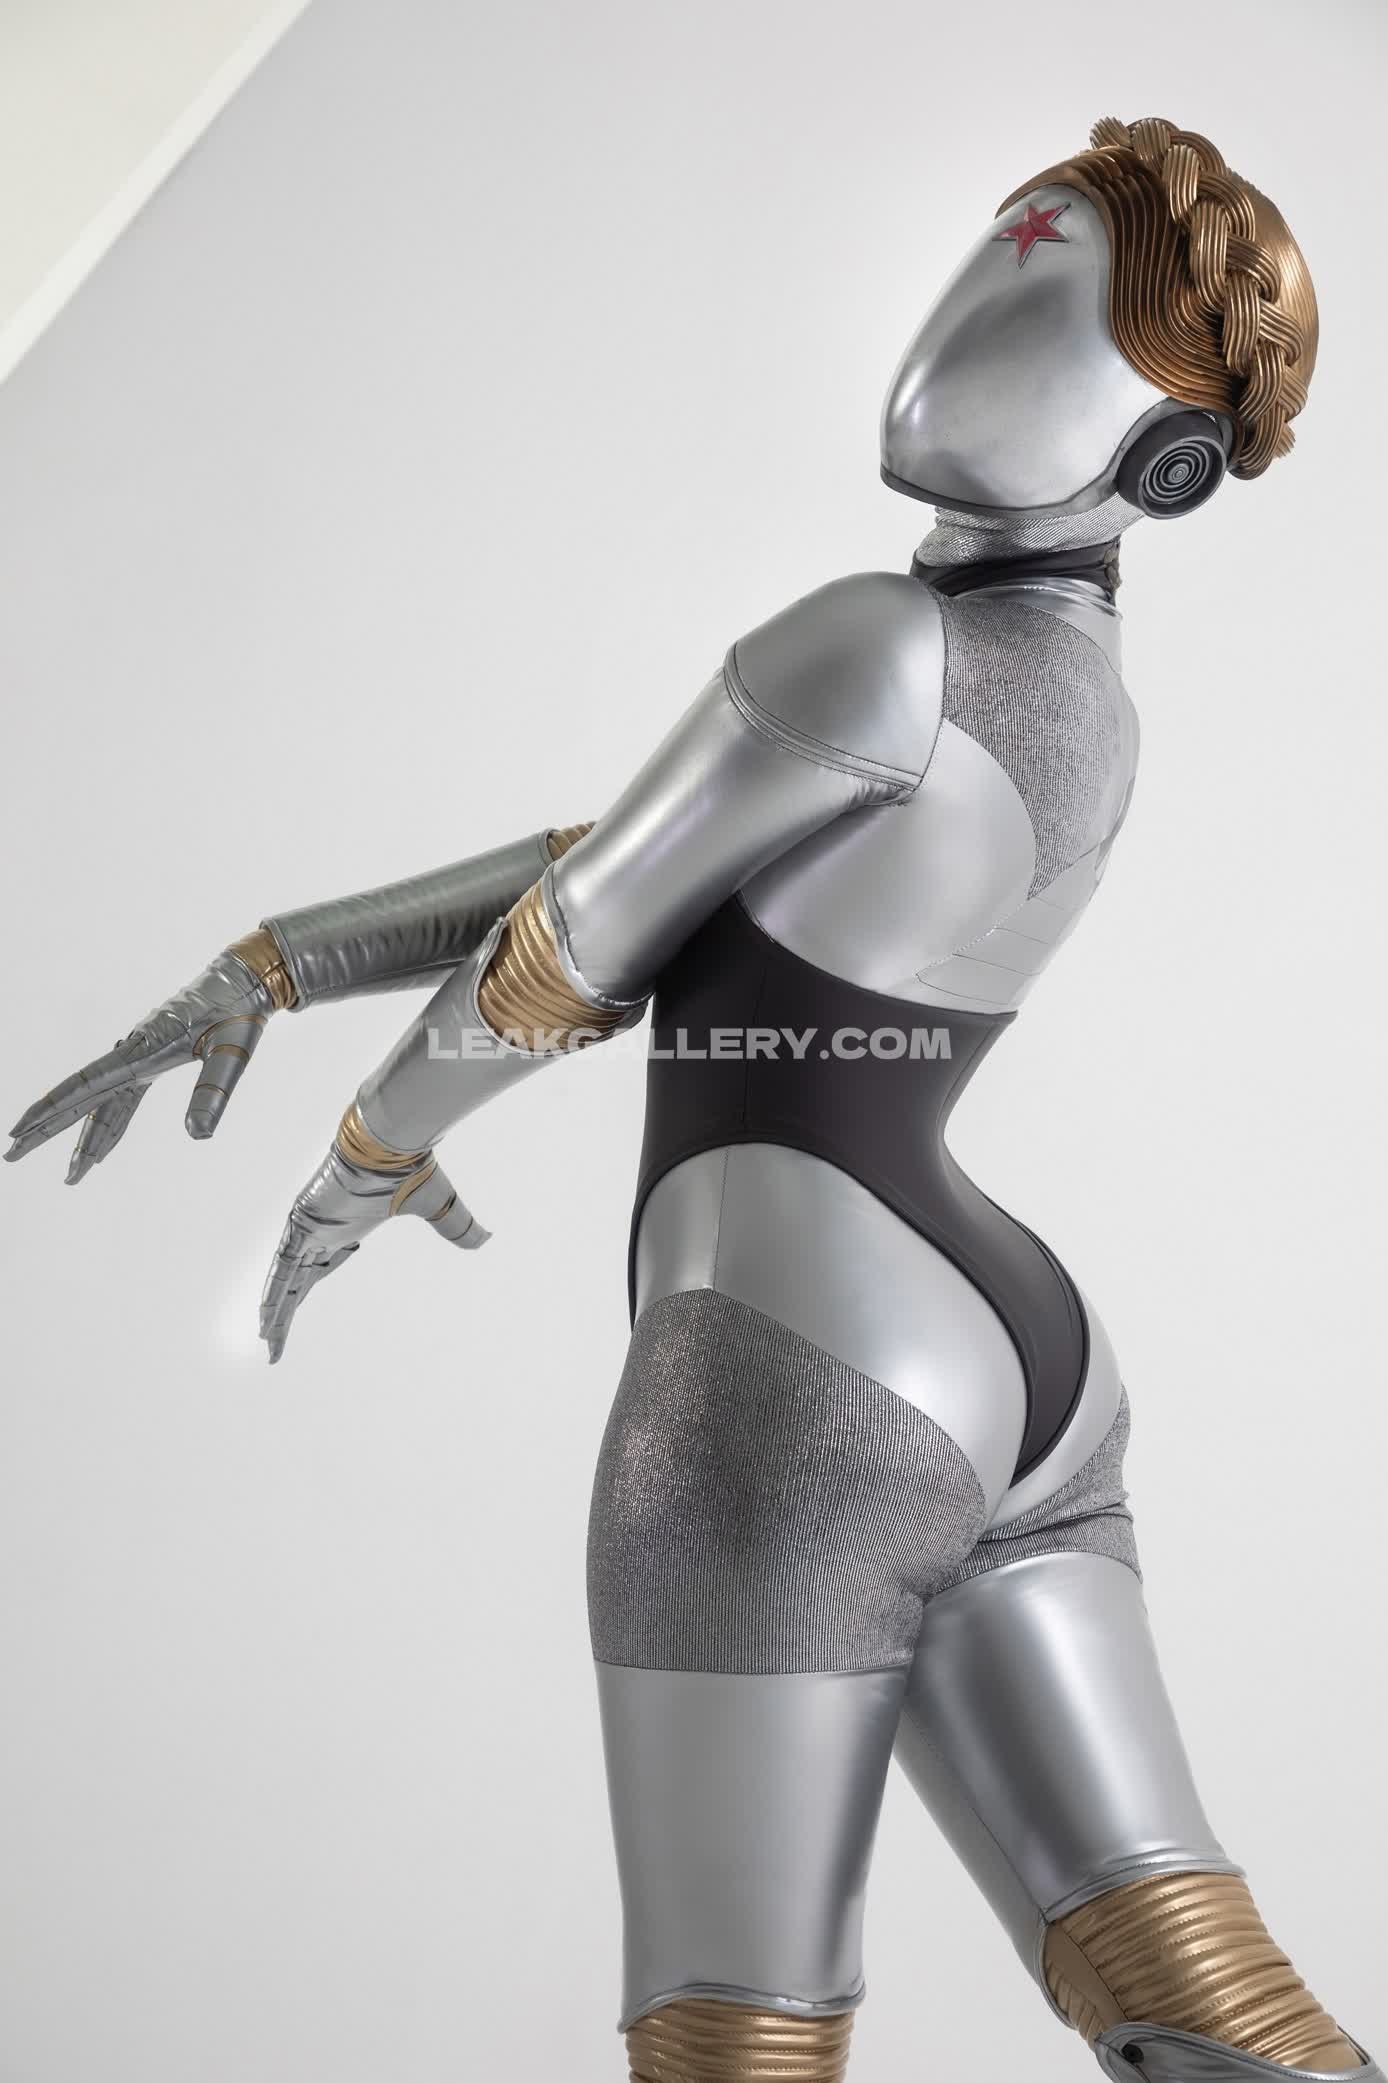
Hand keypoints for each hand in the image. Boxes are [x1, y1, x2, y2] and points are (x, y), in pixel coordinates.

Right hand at [6, 935, 289, 1182]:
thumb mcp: (232, 1052)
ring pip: (100, 1104)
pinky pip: (122, 1099)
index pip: (86, 1086)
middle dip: (46, 1129)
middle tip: (11, 1156)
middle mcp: (132, 1053)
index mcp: (144, 1051)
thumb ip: (213, 1092)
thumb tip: (197, 1136)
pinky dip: (111, 1125)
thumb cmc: (239, 1014)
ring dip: (84, 1138)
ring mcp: (137, 1057)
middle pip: (79, 1097)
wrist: (244, 982)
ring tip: (71, 1176)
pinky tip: (103, 1152)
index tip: (21, 1130)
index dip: (51, 1110)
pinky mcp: (149, 1060)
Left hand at [258, 1134, 485, 1363]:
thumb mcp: (437, 1205)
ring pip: (284, 1280)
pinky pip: (283, 1267)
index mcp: (343, 1229)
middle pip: (296, 1281)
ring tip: (265, 1341)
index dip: (305, 1290)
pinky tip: (264, 1319)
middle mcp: (320, 1232)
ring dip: (274, 1311)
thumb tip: (487, 1240)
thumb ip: (456, 1226)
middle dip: (284, 1311)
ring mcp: (308, 1228)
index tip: (294, 1312)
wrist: (390, 1140)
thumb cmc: (408, 1165)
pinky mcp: (302, 1224)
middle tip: (270, 1341)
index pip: (318, 1269)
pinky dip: (272, 1293)